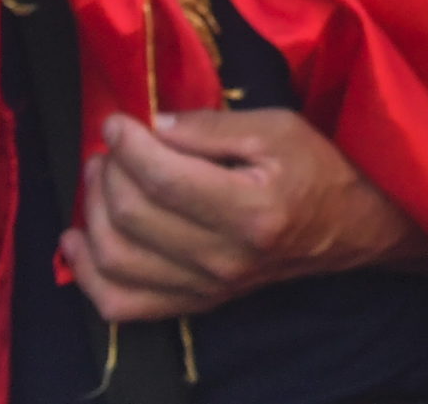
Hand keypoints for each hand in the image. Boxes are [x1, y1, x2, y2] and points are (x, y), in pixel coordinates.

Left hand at [62, 108, 427, 321]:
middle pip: (132, 218)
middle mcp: (225, 259)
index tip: (117, 121)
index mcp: (251, 210)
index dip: (128, 145)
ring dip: (91, 214)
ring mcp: (208, 288)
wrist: (348, 227)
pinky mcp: (197, 304)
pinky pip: (121, 305)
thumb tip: (153, 126)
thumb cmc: (316, 168)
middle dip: (108, 172)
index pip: (163, 179)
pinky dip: (88, 276)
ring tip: (100, 179)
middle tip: (112, 146)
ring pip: (116, 261)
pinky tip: (79, 242)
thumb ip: (211, 126)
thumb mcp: (277, 127)